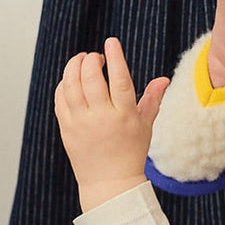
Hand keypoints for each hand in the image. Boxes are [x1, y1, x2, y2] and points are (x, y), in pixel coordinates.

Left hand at [54, 37, 168, 210]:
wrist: (109, 183)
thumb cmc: (131, 152)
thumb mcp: (146, 125)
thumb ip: (153, 98)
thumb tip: (164, 78)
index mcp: (124, 115)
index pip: (119, 80)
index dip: (115, 58)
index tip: (111, 42)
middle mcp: (101, 117)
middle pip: (91, 78)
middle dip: (92, 60)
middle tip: (96, 56)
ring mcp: (80, 123)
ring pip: (71, 85)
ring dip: (74, 67)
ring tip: (81, 60)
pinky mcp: (66, 128)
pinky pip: (60, 99)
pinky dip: (64, 84)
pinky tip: (71, 79)